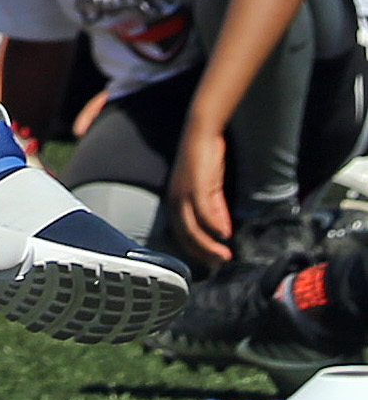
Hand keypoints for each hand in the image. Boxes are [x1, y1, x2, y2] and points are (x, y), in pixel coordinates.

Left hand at [167, 118, 232, 264]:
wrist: (202, 135)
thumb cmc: (205, 161)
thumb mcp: (211, 191)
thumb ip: (216, 211)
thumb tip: (223, 233)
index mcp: (175, 202)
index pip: (181, 234)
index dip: (197, 251)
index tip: (212, 262)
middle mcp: (175, 201)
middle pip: (185, 236)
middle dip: (203, 253)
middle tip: (220, 263)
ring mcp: (182, 194)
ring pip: (193, 229)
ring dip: (209, 245)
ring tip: (225, 255)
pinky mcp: (194, 187)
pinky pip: (203, 212)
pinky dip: (213, 225)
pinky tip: (225, 234)